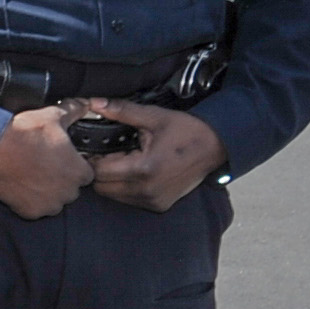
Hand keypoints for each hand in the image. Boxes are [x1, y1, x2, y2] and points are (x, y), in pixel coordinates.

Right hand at [0, 106, 92, 219]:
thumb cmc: (24, 133)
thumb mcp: (52, 116)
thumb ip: (73, 111)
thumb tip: (84, 103)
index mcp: (79, 171)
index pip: (86, 174)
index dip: (73, 166)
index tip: (61, 159)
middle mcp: (68, 192)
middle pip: (70, 189)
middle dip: (60, 180)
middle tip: (43, 165)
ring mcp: (48, 204)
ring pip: (53, 201)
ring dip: (46, 192)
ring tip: (30, 175)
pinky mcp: (29, 211)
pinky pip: (34, 209)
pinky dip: (28, 201)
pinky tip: (20, 185)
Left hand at [70, 99, 224, 211]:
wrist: (217, 146)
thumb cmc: (187, 130)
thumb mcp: (153, 117)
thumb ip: (121, 111)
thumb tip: (94, 102)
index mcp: (144, 169)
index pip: (98, 171)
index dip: (92, 158)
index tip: (95, 148)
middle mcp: (147, 190)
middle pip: (102, 187)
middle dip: (99, 170)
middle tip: (109, 153)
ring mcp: (154, 201)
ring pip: (113, 196)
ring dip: (111, 181)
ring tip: (124, 161)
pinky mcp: (159, 206)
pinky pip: (129, 200)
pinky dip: (124, 188)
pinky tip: (134, 171)